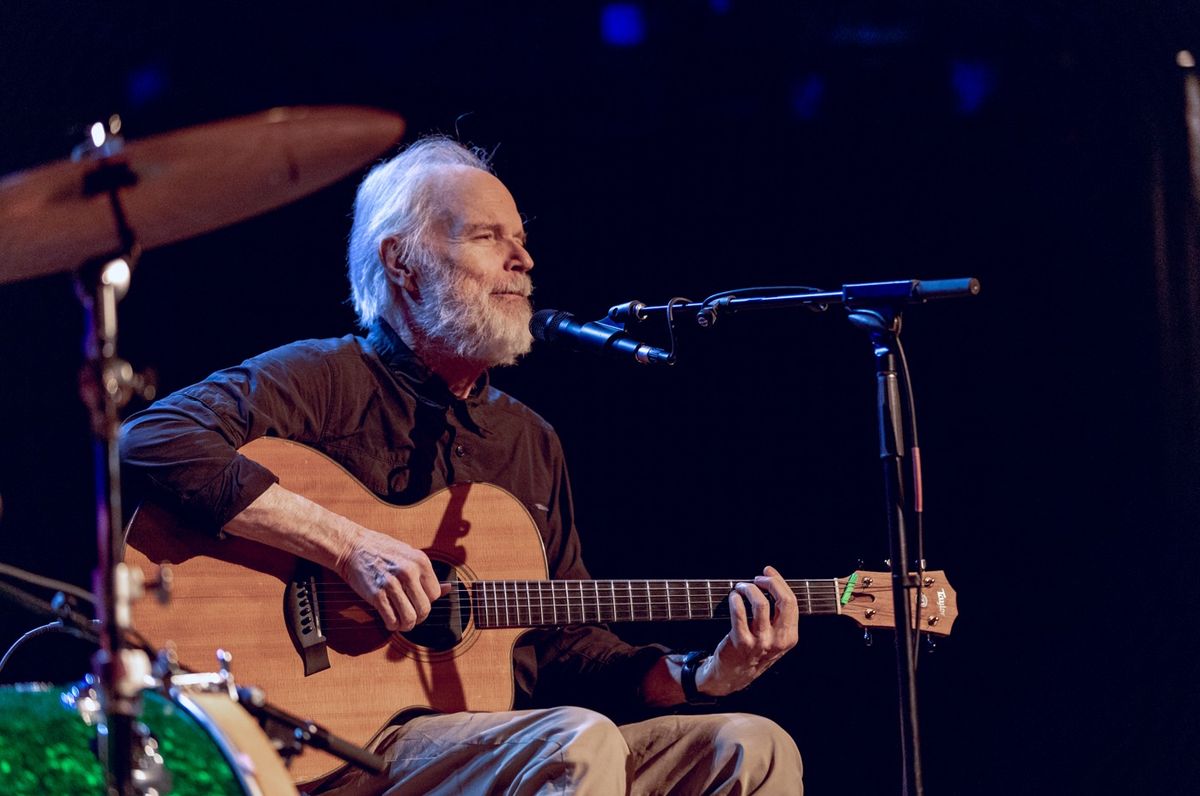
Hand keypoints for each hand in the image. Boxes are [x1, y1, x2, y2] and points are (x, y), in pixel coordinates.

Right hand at [335, 529, 445, 631]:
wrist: (353, 547)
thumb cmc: (382, 550)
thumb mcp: (409, 555)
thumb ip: (427, 574)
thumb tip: (448, 589)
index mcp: (420, 561)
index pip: (435, 594)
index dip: (428, 602)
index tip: (418, 602)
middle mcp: (409, 572)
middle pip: (424, 609)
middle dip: (419, 617)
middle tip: (411, 616)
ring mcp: (392, 584)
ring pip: (410, 618)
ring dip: (406, 625)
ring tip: (401, 622)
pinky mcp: (376, 595)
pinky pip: (391, 619)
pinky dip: (392, 625)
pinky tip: (390, 620)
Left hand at [696, 565, 798, 696]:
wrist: (734, 674)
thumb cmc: (754, 649)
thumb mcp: (775, 637)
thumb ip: (778, 615)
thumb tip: (772, 580)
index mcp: (790, 637)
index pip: (791, 602)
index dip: (779, 582)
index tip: (768, 573)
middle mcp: (778, 640)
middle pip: (783, 601)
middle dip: (771, 583)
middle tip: (758, 578)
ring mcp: (760, 642)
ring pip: (761, 604)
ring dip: (749, 588)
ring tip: (741, 586)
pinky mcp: (741, 642)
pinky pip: (739, 613)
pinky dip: (736, 599)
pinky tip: (733, 597)